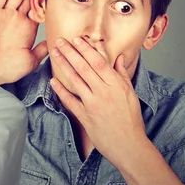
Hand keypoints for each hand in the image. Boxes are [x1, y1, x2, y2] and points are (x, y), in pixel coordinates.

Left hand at [49, 37, 146, 166]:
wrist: (129, 145)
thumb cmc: (131, 119)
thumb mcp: (131, 94)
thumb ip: (122, 74)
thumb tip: (120, 57)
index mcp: (115, 85)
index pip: (98, 62)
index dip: (86, 49)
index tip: (76, 39)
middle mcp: (103, 92)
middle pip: (84, 68)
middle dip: (70, 52)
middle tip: (60, 41)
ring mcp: (92, 105)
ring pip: (75, 80)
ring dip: (63, 65)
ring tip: (55, 54)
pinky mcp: (84, 117)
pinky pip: (70, 101)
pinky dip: (60, 90)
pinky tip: (52, 81)